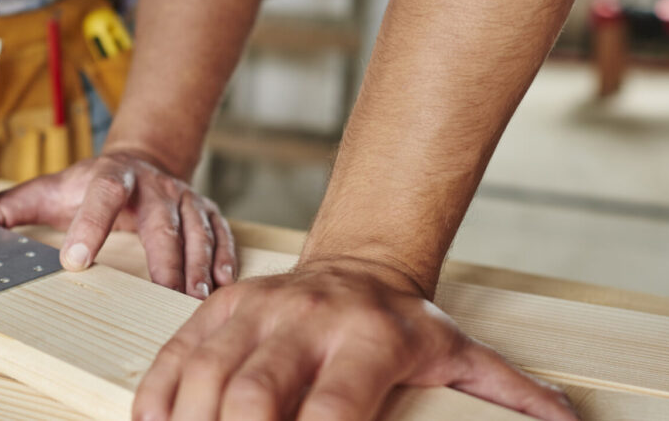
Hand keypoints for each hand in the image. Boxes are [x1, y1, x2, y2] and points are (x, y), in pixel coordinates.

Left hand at [0, 151, 236, 297]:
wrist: (145, 159)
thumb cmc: (96, 184)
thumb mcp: (57, 187)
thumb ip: (19, 205)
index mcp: (112, 178)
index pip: (102, 197)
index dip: (90, 225)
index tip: (76, 259)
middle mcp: (155, 187)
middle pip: (162, 220)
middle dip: (164, 255)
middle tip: (163, 289)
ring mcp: (185, 200)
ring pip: (196, 231)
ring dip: (199, 264)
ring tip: (196, 296)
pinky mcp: (207, 213)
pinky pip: (222, 235)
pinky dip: (225, 259)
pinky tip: (222, 285)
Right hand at [133, 258, 576, 420]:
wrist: (361, 261)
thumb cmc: (408, 324)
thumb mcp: (464, 355)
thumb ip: (511, 395)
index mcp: (369, 340)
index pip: (333, 409)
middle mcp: (306, 321)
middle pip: (253, 395)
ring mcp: (254, 311)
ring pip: (203, 377)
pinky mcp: (217, 309)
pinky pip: (172, 360)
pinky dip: (157, 402)